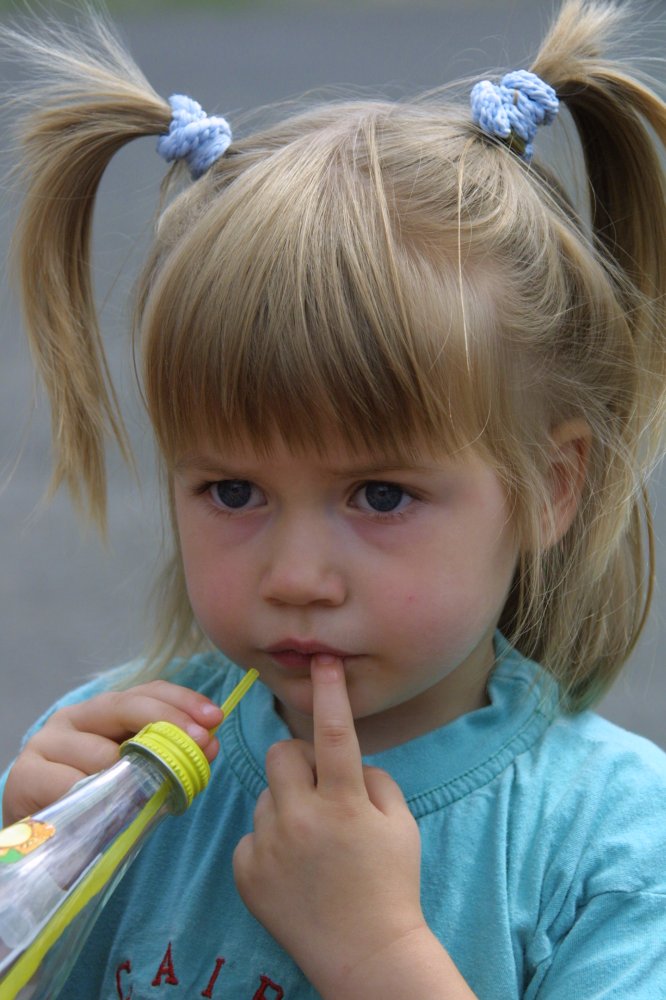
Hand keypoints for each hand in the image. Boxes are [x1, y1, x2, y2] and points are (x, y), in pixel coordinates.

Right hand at [2, 680, 222, 825]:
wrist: (38, 840)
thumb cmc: (94, 803)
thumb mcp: (133, 775)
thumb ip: (167, 758)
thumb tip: (210, 747)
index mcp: (101, 711)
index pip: (146, 691)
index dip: (183, 700)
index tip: (215, 717)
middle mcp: (72, 717)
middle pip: (124, 706)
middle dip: (169, 721)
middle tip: (201, 741)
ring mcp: (45, 743)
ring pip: (101, 753)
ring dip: (129, 777)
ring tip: (141, 799)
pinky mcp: (25, 775)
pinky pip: (70, 785)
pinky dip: (92, 800)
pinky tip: (100, 812)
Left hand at [233, 655, 429, 996]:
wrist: (365, 954)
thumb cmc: (391, 883)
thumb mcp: (401, 823)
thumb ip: (372, 779)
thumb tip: (343, 762)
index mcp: (345, 803)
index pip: (335, 733)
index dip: (330, 693)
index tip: (323, 661)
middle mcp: (301, 818)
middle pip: (282, 753)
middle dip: (300, 761)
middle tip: (321, 790)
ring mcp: (269, 846)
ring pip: (267, 794)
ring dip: (287, 804)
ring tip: (311, 843)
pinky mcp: (245, 870)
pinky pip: (252, 833)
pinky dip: (270, 841)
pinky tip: (293, 868)